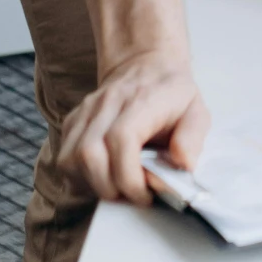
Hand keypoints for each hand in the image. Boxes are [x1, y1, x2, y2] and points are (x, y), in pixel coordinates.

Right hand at [58, 46, 210, 204]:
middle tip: (131, 195)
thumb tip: (183, 164)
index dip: (129, 176)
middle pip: (89, 153)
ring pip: (70, 158)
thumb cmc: (171, 95)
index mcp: (142, 99)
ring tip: (117, 187)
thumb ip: (192, 138)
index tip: (145, 193)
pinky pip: (64, 158)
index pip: (121, 139)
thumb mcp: (196, 111)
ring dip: (91, 184)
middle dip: (109, 187)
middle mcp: (109, 102)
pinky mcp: (73, 121)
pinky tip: (102, 176)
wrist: (146, 65)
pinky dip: (79, 177)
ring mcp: (87, 110)